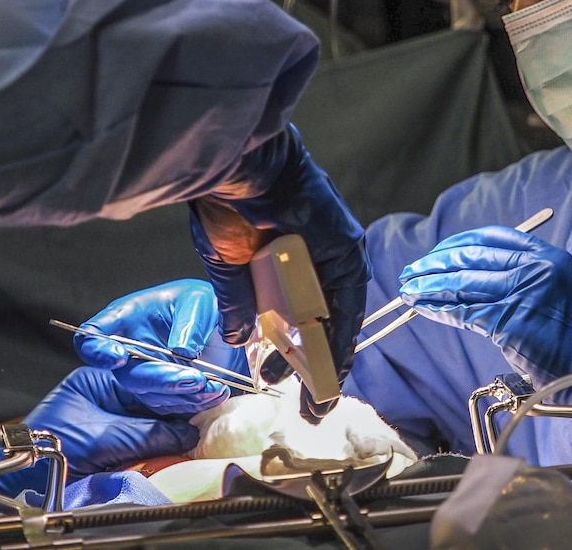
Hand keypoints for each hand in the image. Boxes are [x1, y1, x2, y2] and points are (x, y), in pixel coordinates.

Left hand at [0, 367, 198, 525]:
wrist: (23, 481)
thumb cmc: (52, 448)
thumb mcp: (102, 435)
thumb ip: (147, 432)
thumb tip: (187, 431)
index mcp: (98, 380)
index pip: (144, 375)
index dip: (174, 380)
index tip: (200, 383)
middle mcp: (107, 395)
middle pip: (153, 392)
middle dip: (183, 395)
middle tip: (213, 393)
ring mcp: (113, 418)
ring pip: (154, 413)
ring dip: (181, 414)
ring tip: (209, 410)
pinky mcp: (117, 441)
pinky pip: (149, 433)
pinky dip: (169, 434)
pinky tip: (190, 432)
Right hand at [75, 279, 241, 415]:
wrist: (220, 324)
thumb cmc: (202, 304)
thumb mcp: (200, 300)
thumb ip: (190, 321)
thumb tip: (181, 349)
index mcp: (126, 318)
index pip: (94, 336)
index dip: (98, 350)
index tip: (119, 357)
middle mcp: (130, 348)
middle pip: (128, 374)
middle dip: (161, 379)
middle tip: (194, 377)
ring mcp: (146, 373)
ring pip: (152, 395)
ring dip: (183, 394)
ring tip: (213, 384)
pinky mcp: (163, 393)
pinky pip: (172, 405)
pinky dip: (195, 401)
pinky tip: (217, 390)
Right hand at [190, 124, 369, 422]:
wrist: (238, 167)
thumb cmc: (225, 202)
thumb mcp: (226, 264)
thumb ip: (237, 302)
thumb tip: (235, 337)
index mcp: (284, 257)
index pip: (297, 313)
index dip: (293, 351)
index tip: (280, 379)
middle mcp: (314, 256)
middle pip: (322, 321)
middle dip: (315, 366)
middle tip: (310, 405)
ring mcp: (333, 252)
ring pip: (337, 316)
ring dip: (331, 359)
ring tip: (320, 398)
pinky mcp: (346, 246)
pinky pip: (346, 300)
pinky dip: (341, 335)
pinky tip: (331, 366)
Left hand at [399, 226, 571, 501]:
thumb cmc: (571, 341)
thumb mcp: (552, 294)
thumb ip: (519, 277)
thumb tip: (466, 272)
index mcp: (549, 256)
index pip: (493, 237)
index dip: (458, 244)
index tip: (437, 253)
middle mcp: (538, 268)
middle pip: (473, 257)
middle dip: (436, 263)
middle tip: (411, 271)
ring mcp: (526, 294)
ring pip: (464, 284)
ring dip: (429, 287)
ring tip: (407, 291)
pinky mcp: (512, 322)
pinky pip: (465, 312)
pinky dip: (438, 309)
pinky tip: (422, 309)